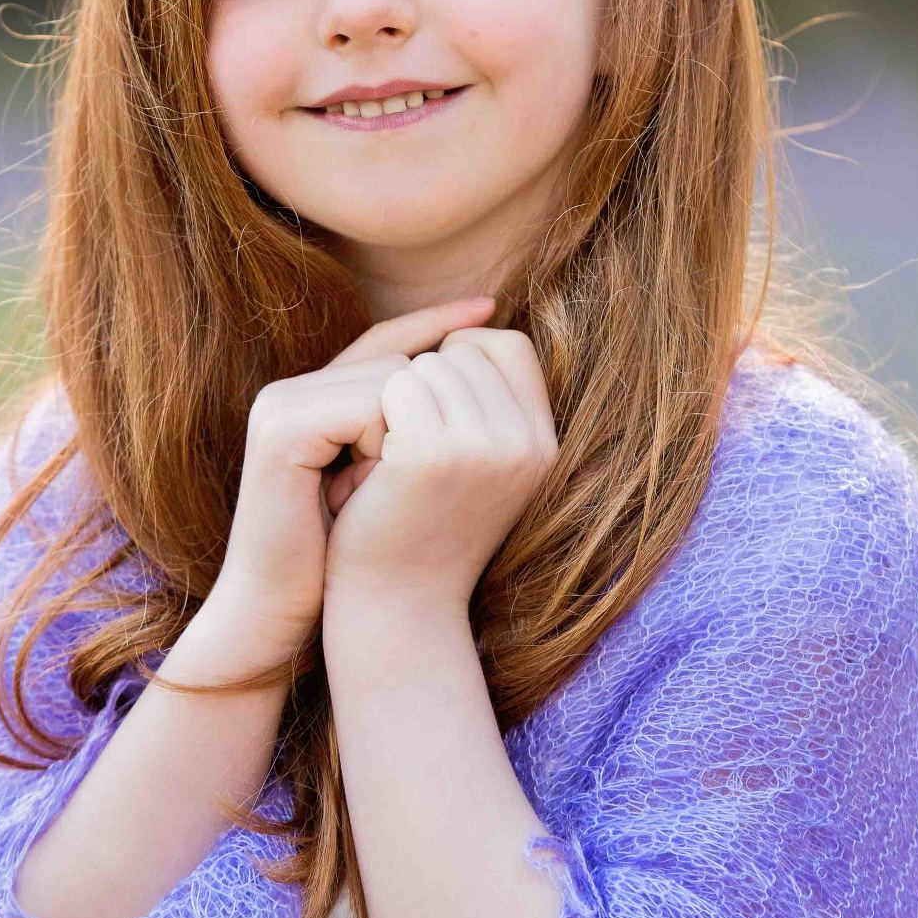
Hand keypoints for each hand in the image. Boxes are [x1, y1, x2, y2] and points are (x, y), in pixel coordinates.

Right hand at [209, 295, 497, 655]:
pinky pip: (369, 408)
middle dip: (424, 415)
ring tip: (384, 486)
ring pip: (391, 379)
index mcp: (314, 397)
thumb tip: (474, 385)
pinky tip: (370, 485)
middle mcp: (292, 390)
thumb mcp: (389, 483)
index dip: (437, 321)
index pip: (387, 339)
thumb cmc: (342, 559)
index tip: (491, 305)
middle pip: (398, 360)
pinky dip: (384, 446)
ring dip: (408, 435)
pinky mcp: (281, 431)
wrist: (278, 615)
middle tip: (401, 479)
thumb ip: (412, 429)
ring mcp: (281, 405)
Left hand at [321, 326, 559, 616]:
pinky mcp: (437, 454)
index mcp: (545, 445)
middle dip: (421, 384)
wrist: (392, 609)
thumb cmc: (417, 527)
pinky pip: (398, 383)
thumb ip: (483, 395)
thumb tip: (481, 308)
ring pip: (430, 362)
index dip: (458, 362)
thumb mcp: (471, 456)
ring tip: (388, 466)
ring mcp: (488, 448)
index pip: (508, 346)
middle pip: (466, 348)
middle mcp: (530, 445)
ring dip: (393, 404)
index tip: (425, 418)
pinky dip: (372, 416)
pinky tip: (373, 471)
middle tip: (401, 455)